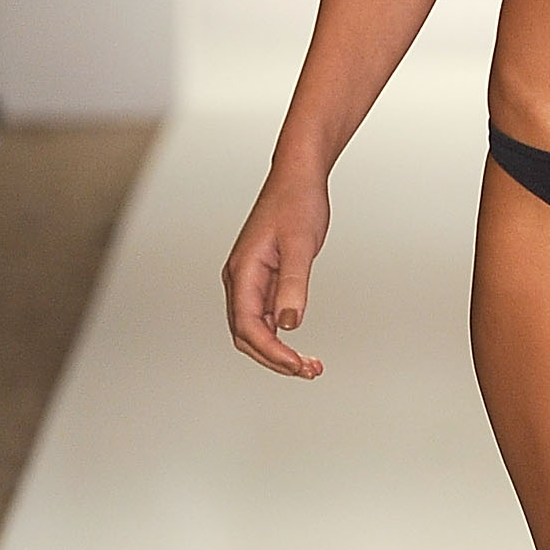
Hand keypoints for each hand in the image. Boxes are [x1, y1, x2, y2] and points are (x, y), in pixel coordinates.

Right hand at [223, 169, 330, 377]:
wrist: (298, 178)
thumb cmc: (297, 203)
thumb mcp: (301, 245)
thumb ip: (294, 286)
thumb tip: (288, 324)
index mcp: (243, 272)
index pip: (248, 326)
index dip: (271, 351)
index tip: (297, 365)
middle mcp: (240, 279)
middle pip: (246, 335)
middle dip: (274, 358)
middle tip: (308, 370)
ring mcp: (250, 280)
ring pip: (255, 329)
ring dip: (277, 350)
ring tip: (308, 365)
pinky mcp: (263, 278)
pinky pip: (264, 316)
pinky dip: (280, 334)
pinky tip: (299, 344)